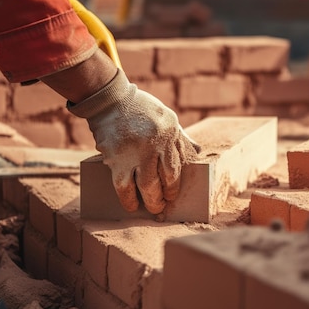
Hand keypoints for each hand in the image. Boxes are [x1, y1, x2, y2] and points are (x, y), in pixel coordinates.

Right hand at [68, 70, 199, 213]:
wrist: (110, 100)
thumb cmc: (141, 109)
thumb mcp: (167, 117)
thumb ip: (181, 136)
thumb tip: (198, 152)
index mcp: (170, 132)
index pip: (177, 166)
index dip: (175, 185)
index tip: (172, 194)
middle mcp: (156, 142)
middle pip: (167, 178)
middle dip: (165, 196)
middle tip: (162, 205)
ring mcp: (137, 150)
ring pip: (148, 186)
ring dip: (150, 201)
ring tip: (150, 207)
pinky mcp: (117, 157)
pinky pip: (125, 186)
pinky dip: (128, 200)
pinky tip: (131, 205)